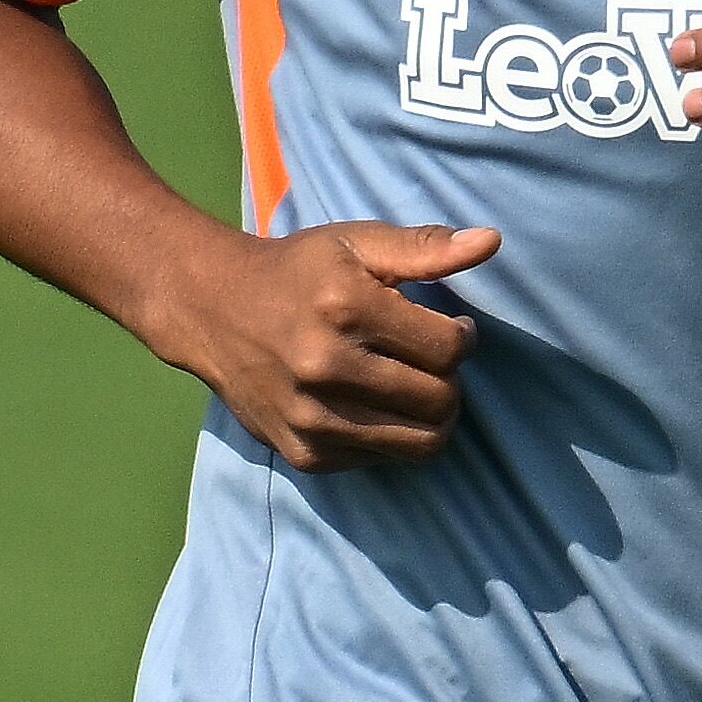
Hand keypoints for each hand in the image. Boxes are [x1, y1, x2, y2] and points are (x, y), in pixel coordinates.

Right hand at [152, 218, 500, 471]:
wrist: (210, 309)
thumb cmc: (296, 271)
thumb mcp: (355, 242)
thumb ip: (425, 247)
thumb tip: (490, 241)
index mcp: (344, 306)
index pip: (448, 348)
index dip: (463, 338)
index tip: (452, 329)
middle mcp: (325, 366)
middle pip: (441, 400)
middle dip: (450, 380)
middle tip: (431, 361)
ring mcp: (312, 417)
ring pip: (421, 442)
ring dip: (432, 416)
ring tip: (414, 386)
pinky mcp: (304, 453)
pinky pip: (383, 460)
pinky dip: (392, 436)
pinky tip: (373, 404)